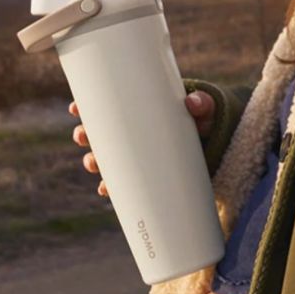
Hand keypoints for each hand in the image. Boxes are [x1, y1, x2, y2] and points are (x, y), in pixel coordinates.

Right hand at [69, 91, 215, 196]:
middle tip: (83, 136)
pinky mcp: (146, 175)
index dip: (86, 107)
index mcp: (139, 111)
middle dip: (85, 135)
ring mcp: (138, 155)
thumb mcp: (205, 110)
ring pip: (106, 158)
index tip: (75, 108)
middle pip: (99, 133)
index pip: (106, 106)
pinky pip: (123, 182)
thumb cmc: (206, 122)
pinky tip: (106, 190)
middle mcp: (133, 133)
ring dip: (94, 162)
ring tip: (94, 165)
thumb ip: (202, 104)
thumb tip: (192, 103)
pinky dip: (113, 187)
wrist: (218, 146)